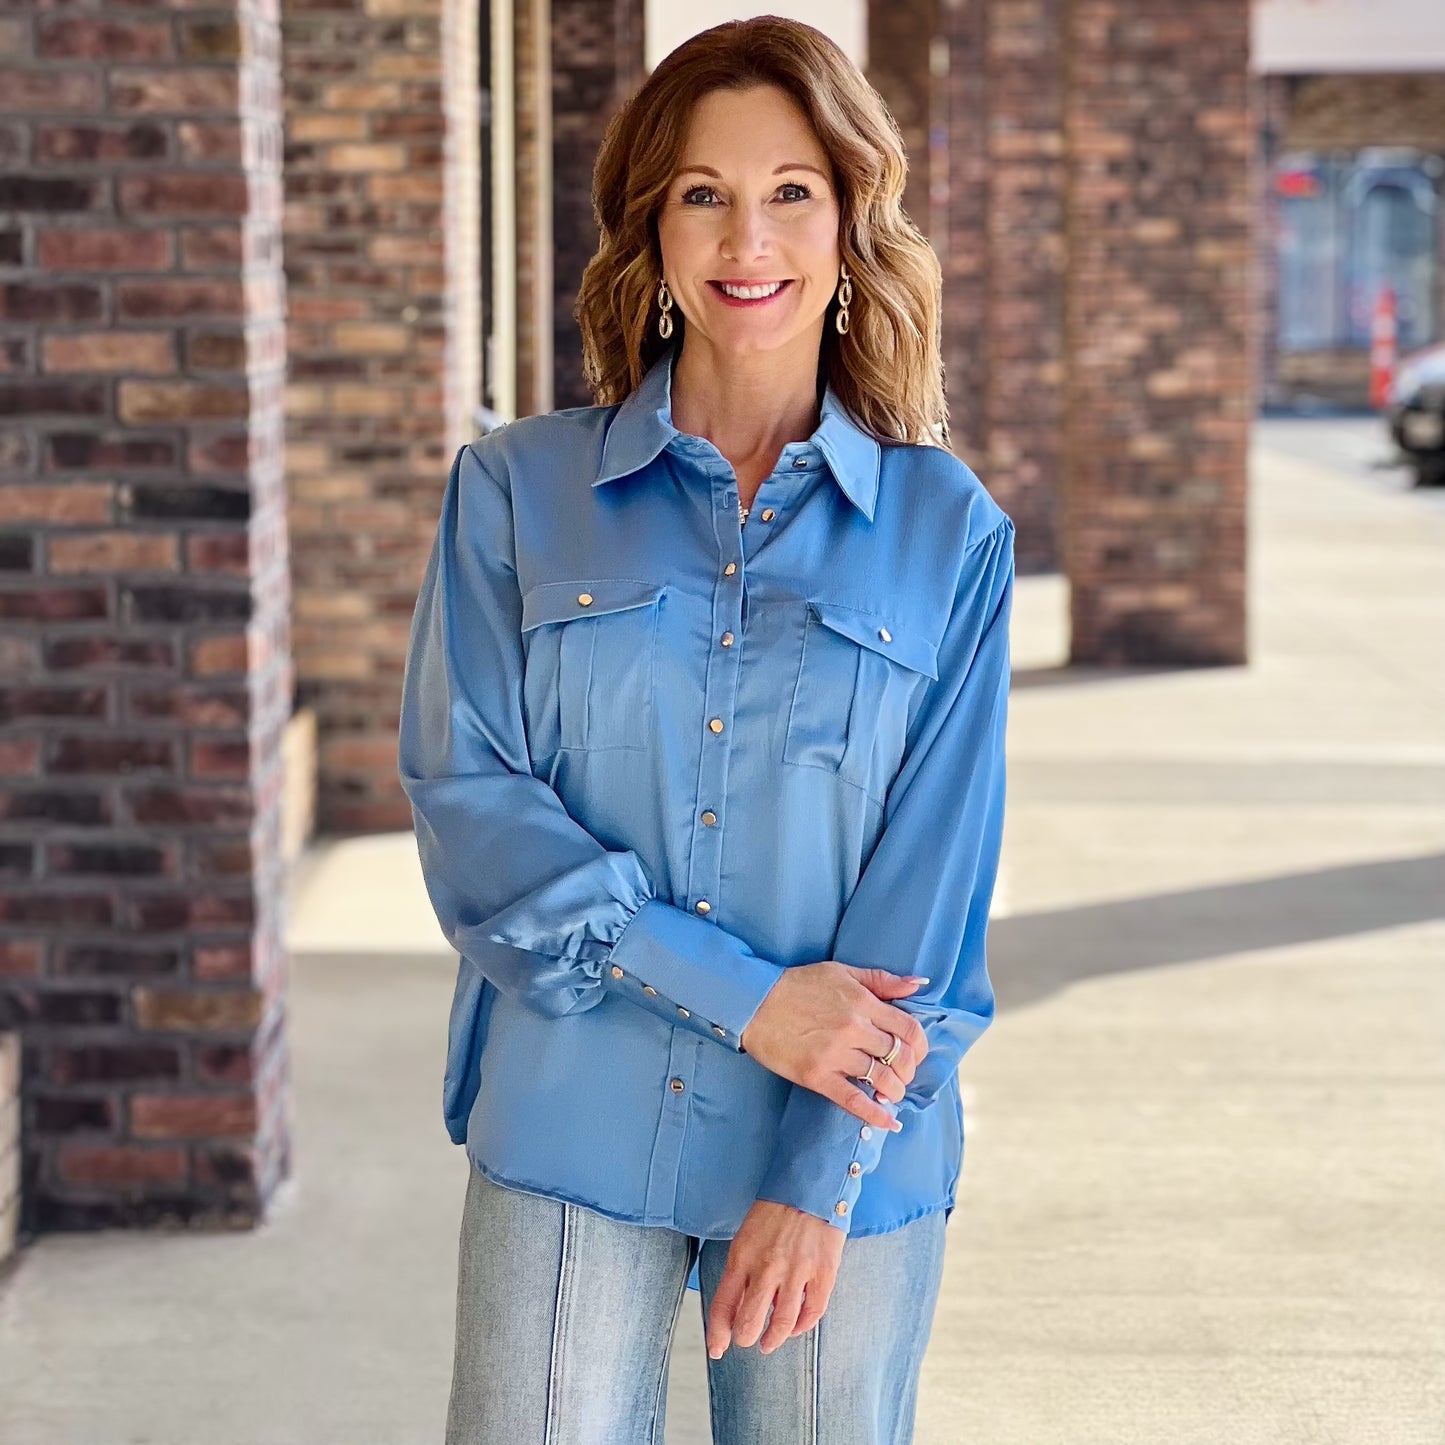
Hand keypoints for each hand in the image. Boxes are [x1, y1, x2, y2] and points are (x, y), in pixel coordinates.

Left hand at [705, 1199, 843, 1357]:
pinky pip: (812, 1312)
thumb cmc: (775, 1209)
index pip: (722, 1305)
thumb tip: (739, 1306)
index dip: (717, 1333)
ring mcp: (797, 1272)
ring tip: (770, 1342)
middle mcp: (767, 1268)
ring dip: (773, 1339)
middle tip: (748, 1339)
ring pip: (781, 1324)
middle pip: (749, 1322)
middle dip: (745, 1337)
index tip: (717, 1348)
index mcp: (742, 1256)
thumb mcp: (747, 1235)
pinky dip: (802, 1326)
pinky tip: (796, 1326)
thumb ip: (742, 1270)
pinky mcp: (823, 1273)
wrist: (810, 1185)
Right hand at [739, 963, 929, 1132]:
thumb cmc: (798, 985)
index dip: (920, 1046)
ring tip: (891, 1093)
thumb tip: (917, 984)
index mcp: (863, 1003)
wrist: (754, 1002)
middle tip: (903, 1075)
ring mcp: (836, 1054)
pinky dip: (874, 1115)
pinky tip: (888, 1122)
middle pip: (900, 1057)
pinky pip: (853, 1100)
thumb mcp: (842, 972)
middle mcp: (854, 1029)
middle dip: (908, 1070)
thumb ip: (881, 980)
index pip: (909, 1029)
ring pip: (882, 1080)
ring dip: (895, 1091)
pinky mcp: (817, 1075)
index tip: (916, 1053)